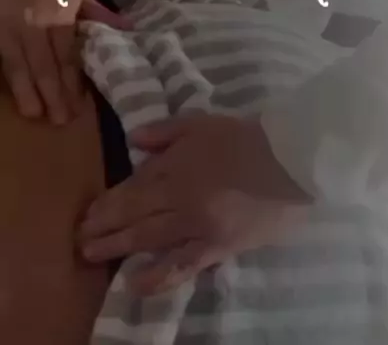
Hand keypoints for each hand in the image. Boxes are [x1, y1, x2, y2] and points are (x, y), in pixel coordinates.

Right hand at [0, 0, 125, 124]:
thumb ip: (96, 12)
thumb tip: (128, 29)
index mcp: (57, 9)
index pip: (66, 51)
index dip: (72, 79)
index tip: (79, 103)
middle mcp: (32, 20)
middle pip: (43, 63)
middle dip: (53, 93)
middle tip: (62, 120)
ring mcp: (7, 30)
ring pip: (17, 66)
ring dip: (27, 93)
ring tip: (36, 115)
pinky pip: (2, 64)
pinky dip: (10, 83)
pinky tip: (18, 98)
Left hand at [80, 114, 312, 293]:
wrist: (290, 161)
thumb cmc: (247, 138)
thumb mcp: (202, 122)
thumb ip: (164, 131)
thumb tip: (132, 142)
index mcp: (176, 163)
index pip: (134, 185)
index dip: (109, 201)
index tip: (90, 213)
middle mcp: (179, 194)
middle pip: (134, 212)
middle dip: (103, 225)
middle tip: (81, 238)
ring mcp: (197, 222)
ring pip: (148, 236)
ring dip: (117, 246)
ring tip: (92, 253)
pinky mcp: (218, 245)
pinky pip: (183, 263)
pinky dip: (159, 274)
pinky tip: (137, 282)